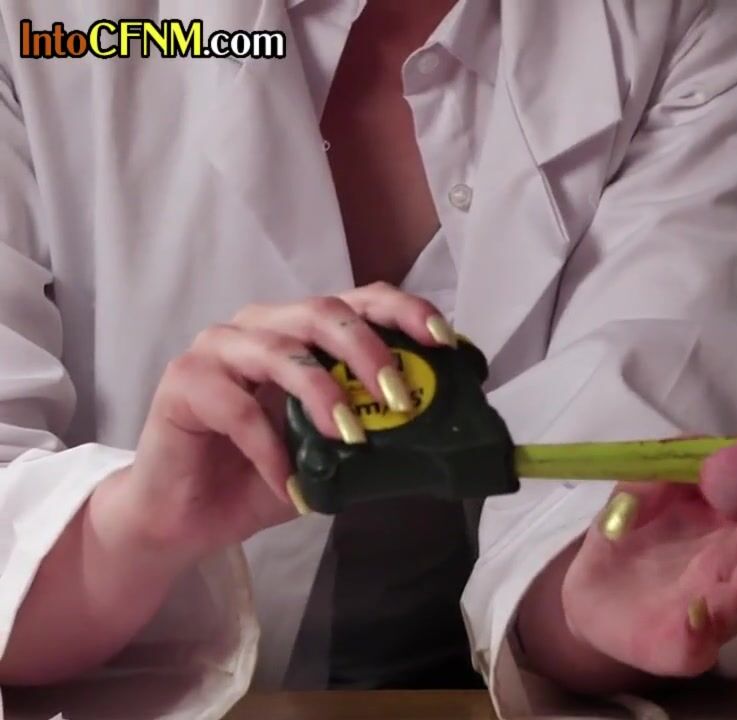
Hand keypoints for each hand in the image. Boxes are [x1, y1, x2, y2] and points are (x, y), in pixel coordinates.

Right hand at [97, 282, 457, 562]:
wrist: (189, 517)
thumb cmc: (264, 475)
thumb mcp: (332, 451)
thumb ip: (373, 428)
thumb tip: (441, 430)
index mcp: (304, 331)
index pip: (361, 300)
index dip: (405, 312)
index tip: (443, 341)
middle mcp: (263, 326)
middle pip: (324, 312)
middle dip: (370, 351)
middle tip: (400, 399)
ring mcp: (219, 348)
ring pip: (281, 351)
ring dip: (324, 395)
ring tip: (352, 439)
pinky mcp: (183, 382)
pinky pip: (238, 408)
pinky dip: (271, 450)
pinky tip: (291, 485)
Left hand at [560, 482, 736, 677]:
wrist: (592, 597)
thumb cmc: (631, 540)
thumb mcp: (636, 495)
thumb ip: (661, 472)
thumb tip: (692, 447)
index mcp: (733, 533)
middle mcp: (736, 572)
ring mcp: (715, 611)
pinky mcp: (687, 646)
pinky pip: (698, 641)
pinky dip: (699, 628)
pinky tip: (694, 614)